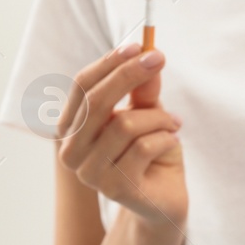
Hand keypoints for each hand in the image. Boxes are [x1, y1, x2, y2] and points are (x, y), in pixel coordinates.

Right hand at [55, 42, 186, 228]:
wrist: (163, 199)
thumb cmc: (150, 151)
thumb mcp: (148, 112)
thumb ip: (143, 88)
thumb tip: (148, 52)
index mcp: (72, 126)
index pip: (81, 86)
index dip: (109, 63)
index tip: (138, 45)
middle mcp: (72, 151)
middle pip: (96, 102)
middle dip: (129, 75)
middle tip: (159, 59)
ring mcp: (89, 173)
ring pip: (125, 125)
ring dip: (158, 117)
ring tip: (173, 123)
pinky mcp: (114, 190)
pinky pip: (144, 148)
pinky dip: (166, 138)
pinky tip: (171, 143)